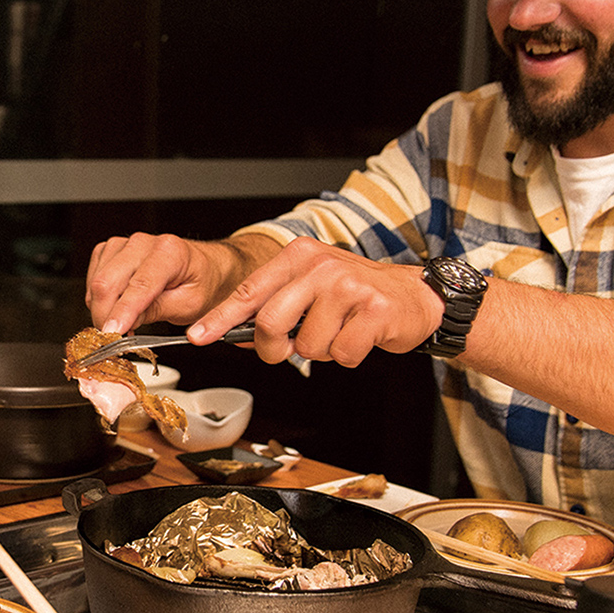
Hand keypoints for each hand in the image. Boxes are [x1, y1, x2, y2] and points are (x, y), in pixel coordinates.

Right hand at [84, 233, 269, 334]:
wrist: (206, 267)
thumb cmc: (202, 283)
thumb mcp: (189, 304)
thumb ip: (158, 310)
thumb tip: (127, 321)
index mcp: (170, 252)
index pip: (139, 285)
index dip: (122, 311)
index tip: (112, 332)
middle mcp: (144, 243)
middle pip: (107, 282)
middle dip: (105, 315)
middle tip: (114, 339)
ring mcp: (126, 244)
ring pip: (96, 280)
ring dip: (102, 308)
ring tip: (121, 322)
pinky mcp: (113, 249)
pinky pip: (93, 275)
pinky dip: (97, 296)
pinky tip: (114, 305)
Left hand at [189, 238, 441, 366]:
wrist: (415, 296)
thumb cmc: (356, 295)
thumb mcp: (312, 284)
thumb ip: (278, 302)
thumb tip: (236, 332)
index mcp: (299, 256)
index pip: (250, 291)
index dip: (221, 318)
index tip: (198, 336)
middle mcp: (321, 265)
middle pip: (271, 322)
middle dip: (274, 348)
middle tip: (288, 350)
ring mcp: (348, 286)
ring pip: (308, 346)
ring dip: (322, 352)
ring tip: (340, 331)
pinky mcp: (374, 311)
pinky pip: (342, 355)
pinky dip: (348, 357)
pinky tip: (361, 337)